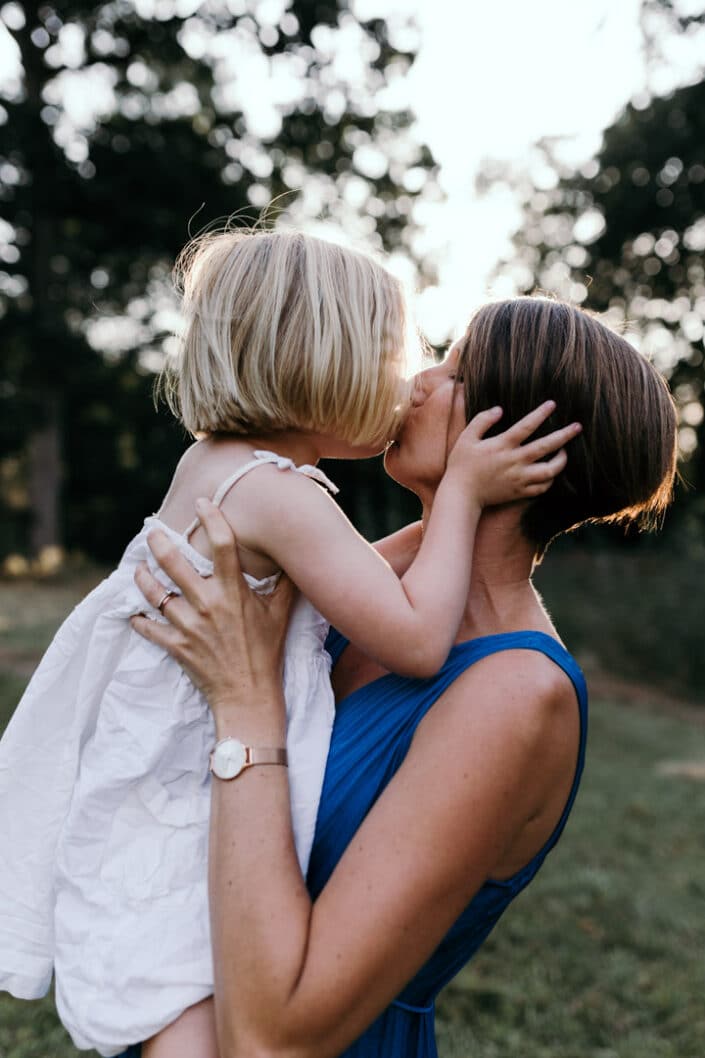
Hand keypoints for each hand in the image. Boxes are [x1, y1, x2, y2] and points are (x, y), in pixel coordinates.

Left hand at [131, 499, 294, 721]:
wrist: (249, 695)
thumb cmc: (267, 652)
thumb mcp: (281, 614)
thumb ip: (286, 584)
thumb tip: (295, 557)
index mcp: (234, 592)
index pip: (223, 545)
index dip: (212, 519)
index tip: (201, 503)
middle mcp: (209, 604)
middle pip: (175, 564)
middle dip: (160, 544)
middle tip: (153, 532)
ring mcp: (189, 626)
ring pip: (156, 593)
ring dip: (143, 578)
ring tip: (139, 568)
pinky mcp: (176, 646)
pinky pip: (149, 628)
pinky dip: (138, 620)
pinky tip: (133, 613)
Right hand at [446, 401, 581, 506]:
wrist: (461, 495)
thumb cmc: (461, 464)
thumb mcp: (467, 438)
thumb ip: (482, 420)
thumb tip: (499, 409)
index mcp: (502, 445)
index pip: (526, 426)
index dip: (541, 413)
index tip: (553, 404)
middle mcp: (515, 461)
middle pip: (546, 447)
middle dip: (564, 435)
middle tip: (578, 427)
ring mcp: (519, 478)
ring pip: (550, 471)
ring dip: (561, 461)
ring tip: (564, 452)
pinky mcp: (519, 492)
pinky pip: (542, 487)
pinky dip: (550, 479)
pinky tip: (551, 472)